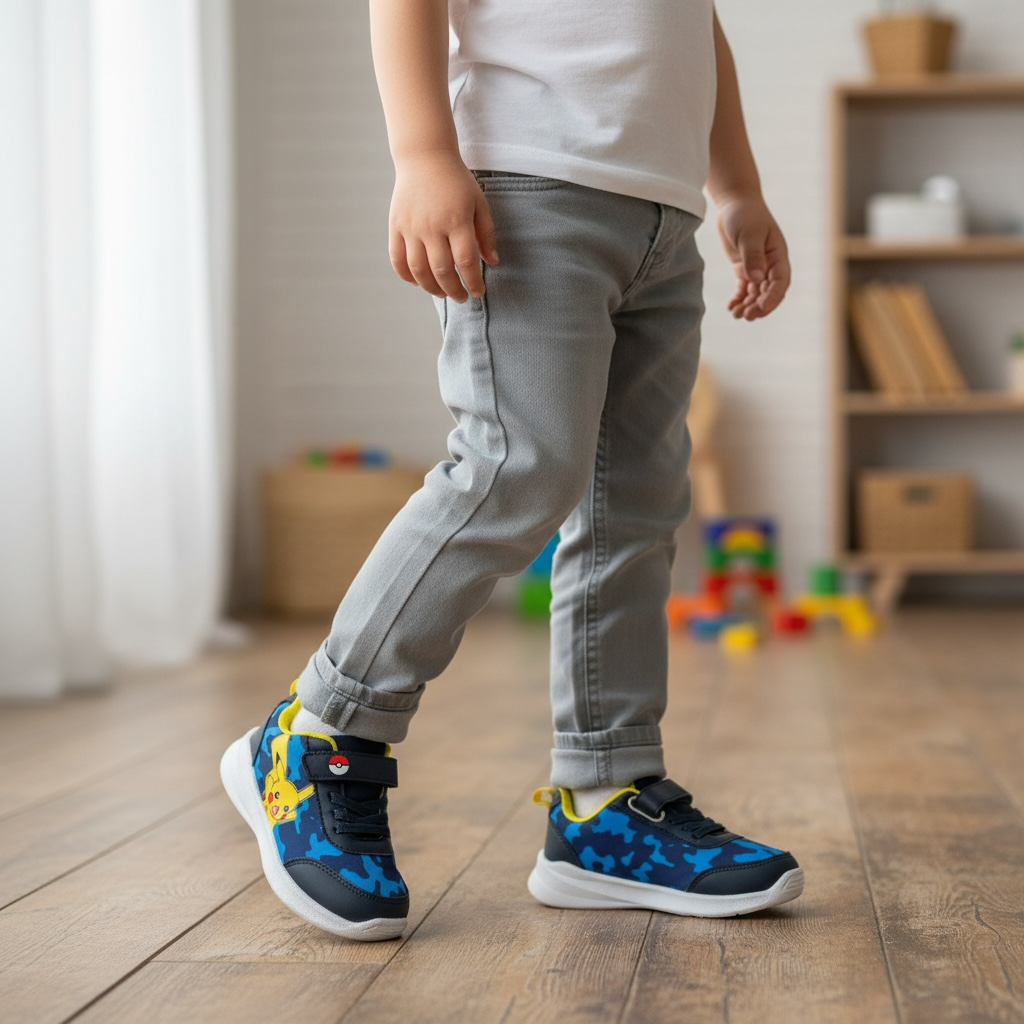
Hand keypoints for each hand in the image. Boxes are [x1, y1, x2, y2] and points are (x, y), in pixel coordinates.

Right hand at [389, 151, 498, 302]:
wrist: (424, 157)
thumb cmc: (456, 181)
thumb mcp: (479, 203)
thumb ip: (487, 234)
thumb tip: (492, 262)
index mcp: (457, 220)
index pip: (466, 262)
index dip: (473, 282)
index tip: (478, 292)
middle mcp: (432, 226)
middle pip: (442, 271)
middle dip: (454, 290)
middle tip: (462, 298)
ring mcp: (411, 227)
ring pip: (418, 270)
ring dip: (431, 288)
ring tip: (442, 293)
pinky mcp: (396, 226)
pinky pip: (397, 260)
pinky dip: (406, 276)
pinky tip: (418, 282)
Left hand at [716, 196, 789, 320]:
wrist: (734, 202)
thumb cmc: (745, 214)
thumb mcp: (749, 234)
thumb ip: (753, 257)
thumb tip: (757, 279)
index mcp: (778, 255)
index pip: (781, 282)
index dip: (773, 297)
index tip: (761, 307)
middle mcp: (770, 264)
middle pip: (769, 291)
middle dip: (760, 306)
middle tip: (746, 316)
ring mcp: (757, 267)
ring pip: (756, 293)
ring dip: (748, 305)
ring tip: (736, 315)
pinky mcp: (744, 267)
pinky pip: (744, 288)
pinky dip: (739, 298)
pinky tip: (730, 307)